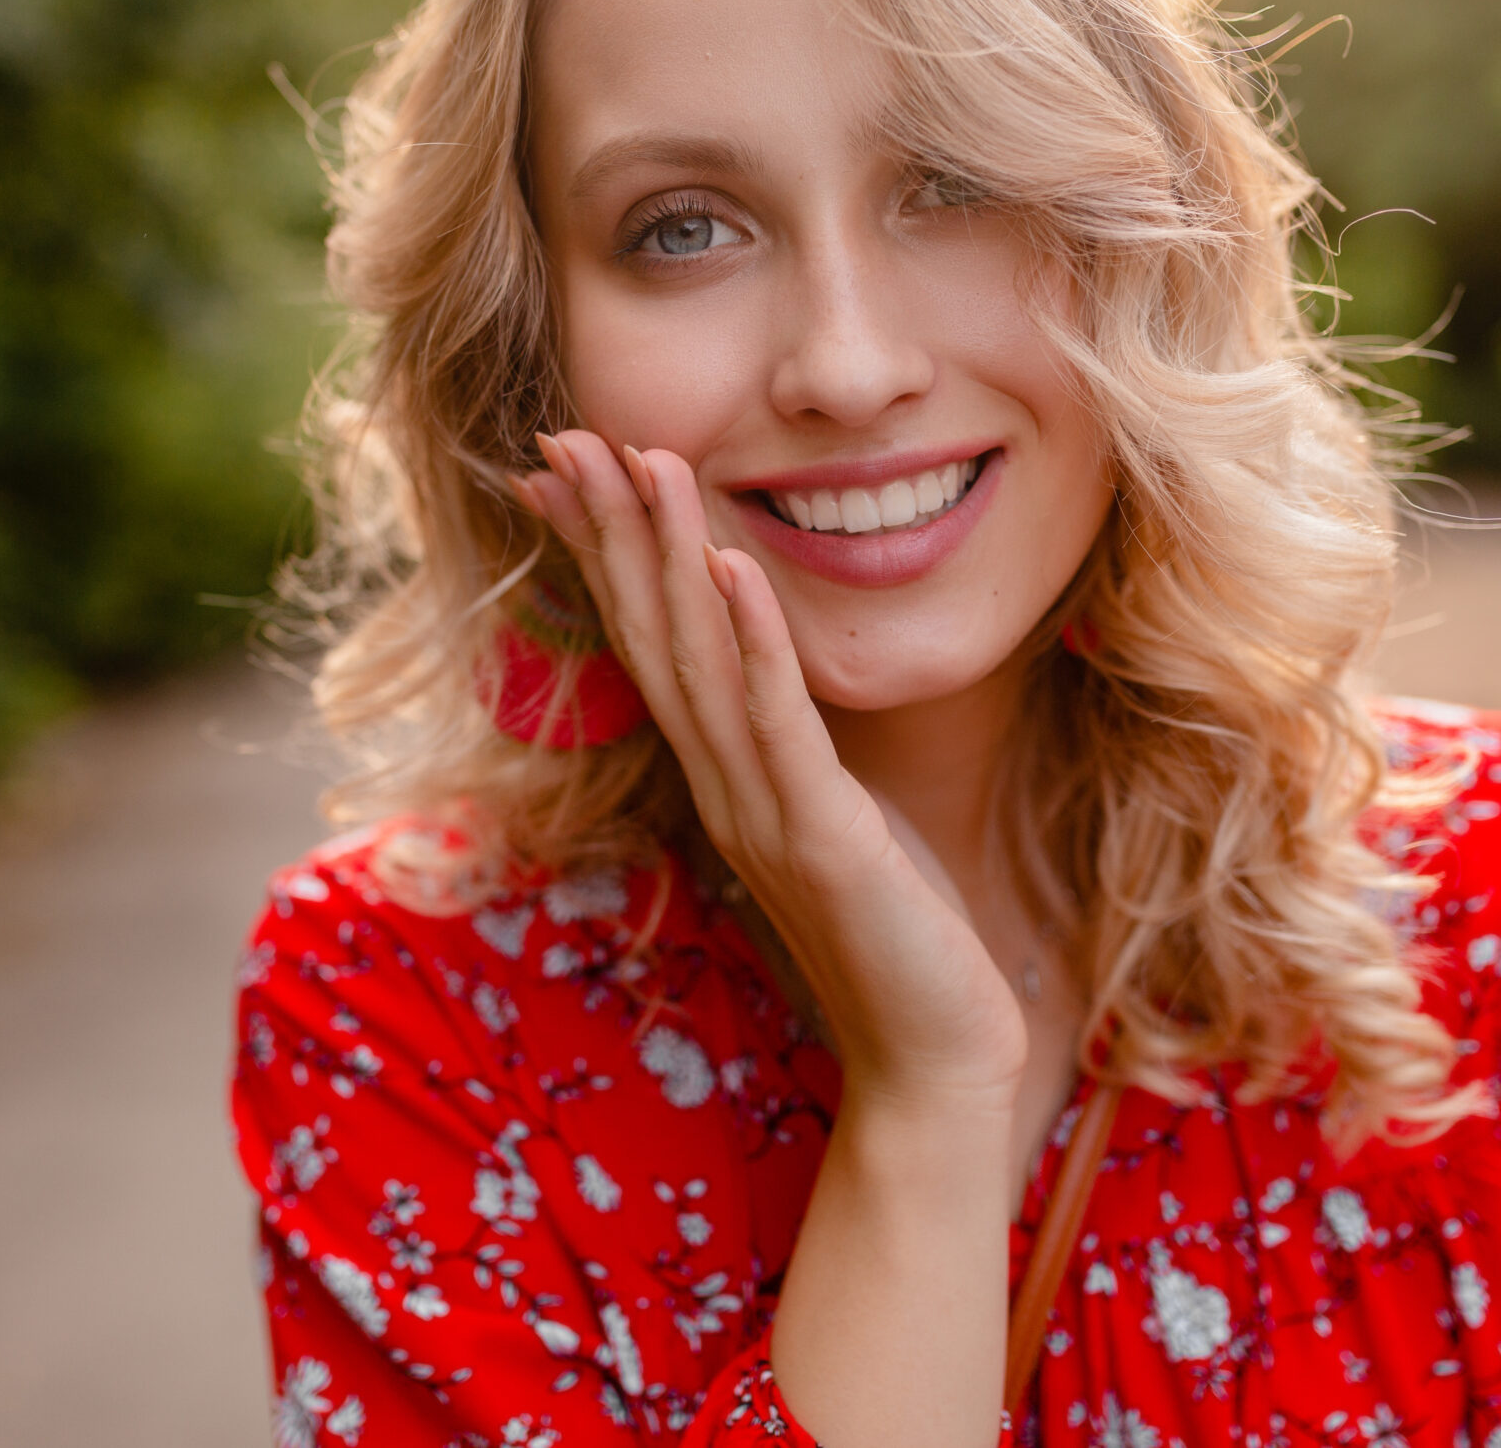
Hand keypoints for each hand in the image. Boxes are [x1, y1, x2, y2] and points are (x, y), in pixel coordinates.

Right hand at [516, 432, 1026, 1109]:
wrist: (935, 1063)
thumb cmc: (899, 939)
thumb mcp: (838, 820)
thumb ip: (798, 751)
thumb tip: (776, 681)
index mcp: (724, 780)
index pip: (649, 646)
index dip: (605, 553)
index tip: (565, 468)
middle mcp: (723, 789)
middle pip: (650, 639)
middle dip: (610, 532)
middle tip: (565, 436)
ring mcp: (763, 814)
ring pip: (698, 665)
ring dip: (667, 556)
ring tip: (644, 460)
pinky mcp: (821, 838)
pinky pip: (777, 723)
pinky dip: (753, 639)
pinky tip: (731, 563)